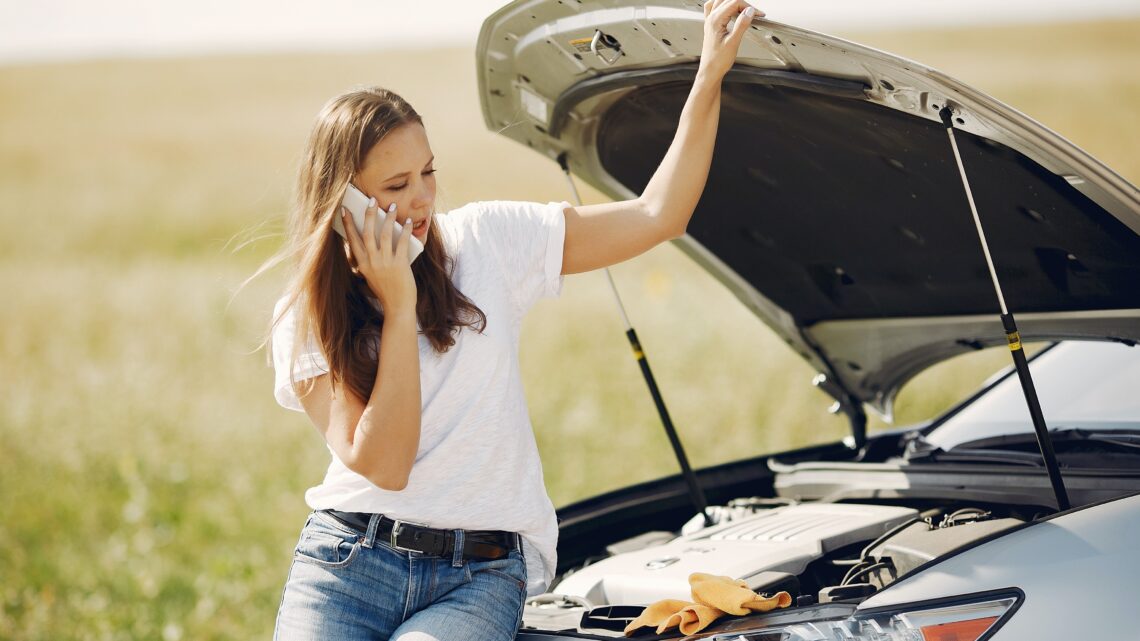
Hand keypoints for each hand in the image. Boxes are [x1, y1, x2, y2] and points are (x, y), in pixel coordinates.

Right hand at [341, 197, 416, 313]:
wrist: (397, 307)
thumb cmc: (386, 291)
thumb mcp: (372, 275)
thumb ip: (370, 260)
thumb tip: (375, 239)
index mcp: (362, 264)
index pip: (352, 240)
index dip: (348, 224)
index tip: (344, 210)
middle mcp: (371, 262)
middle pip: (367, 232)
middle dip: (369, 214)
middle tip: (371, 200)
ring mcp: (385, 263)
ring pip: (384, 234)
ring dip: (388, 218)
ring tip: (391, 207)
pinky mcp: (399, 264)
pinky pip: (402, 242)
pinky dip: (405, 230)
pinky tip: (408, 221)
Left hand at [698, 0, 761, 80]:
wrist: (710, 70)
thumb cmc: (718, 61)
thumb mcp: (733, 42)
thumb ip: (741, 25)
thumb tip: (749, 11)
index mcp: (715, 21)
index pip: (734, 3)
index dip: (748, 6)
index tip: (758, 14)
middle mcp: (711, 18)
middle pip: (729, 0)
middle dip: (744, 4)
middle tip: (755, 13)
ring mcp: (709, 21)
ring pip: (721, 1)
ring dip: (733, 2)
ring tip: (745, 10)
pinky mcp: (710, 25)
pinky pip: (712, 7)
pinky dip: (721, 5)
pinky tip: (728, 9)